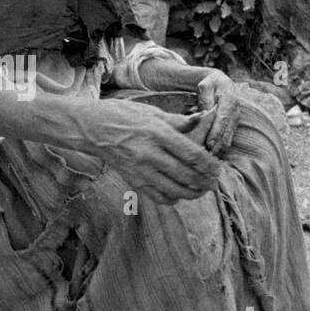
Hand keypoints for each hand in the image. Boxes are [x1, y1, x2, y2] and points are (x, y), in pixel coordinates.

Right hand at [95, 100, 221, 204]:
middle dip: (204, 182)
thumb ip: (177, 121)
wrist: (92, 128)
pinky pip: (157, 196)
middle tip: (213, 183)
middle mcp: (149, 153)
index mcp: (157, 133)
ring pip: (174, 190)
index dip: (209, 165)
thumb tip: (201, 120)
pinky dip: (171, 199)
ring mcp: (140, 169)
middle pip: (186, 175)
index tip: (217, 169)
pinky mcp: (133, 180)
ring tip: (201, 191)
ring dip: (192, 193)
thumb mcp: (151, 111)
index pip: (191, 154)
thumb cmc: (122, 115)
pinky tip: (178, 194)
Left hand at [195, 70, 240, 153]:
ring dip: (219, 148)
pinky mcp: (234, 124)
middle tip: (206, 157)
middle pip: (227, 131)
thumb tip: (204, 112)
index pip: (223, 119)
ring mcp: (236, 118)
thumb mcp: (205, 86)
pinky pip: (228, 138)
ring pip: (228, 137)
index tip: (209, 143)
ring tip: (208, 159)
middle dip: (217, 145)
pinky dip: (221, 147)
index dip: (216, 132)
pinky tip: (213, 156)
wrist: (221, 82)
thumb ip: (204, 98)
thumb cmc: (210, 84)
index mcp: (229, 100)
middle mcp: (235, 111)